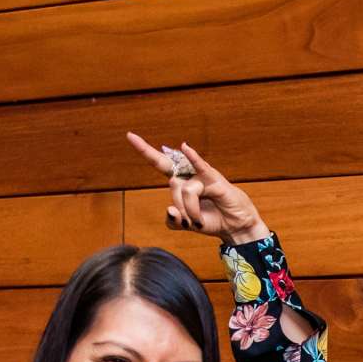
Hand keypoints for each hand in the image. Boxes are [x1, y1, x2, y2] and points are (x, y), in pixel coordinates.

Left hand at [126, 134, 269, 242]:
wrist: (233, 226)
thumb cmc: (210, 219)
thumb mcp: (186, 225)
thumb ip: (172, 221)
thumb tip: (169, 209)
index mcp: (180, 182)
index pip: (160, 163)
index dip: (145, 150)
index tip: (129, 135)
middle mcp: (189, 175)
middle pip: (172, 185)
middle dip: (180, 207)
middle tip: (192, 221)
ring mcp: (201, 175)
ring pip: (184, 191)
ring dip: (191, 211)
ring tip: (201, 220)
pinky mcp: (214, 179)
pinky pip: (200, 169)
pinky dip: (193, 158)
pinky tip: (185, 148)